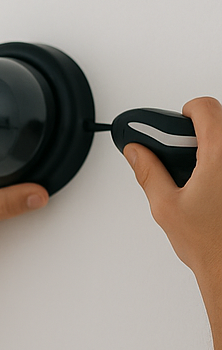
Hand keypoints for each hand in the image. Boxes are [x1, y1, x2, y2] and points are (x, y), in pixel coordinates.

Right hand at [124, 97, 221, 288]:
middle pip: (215, 123)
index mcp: (219, 154)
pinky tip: (208, 190)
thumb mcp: (165, 205)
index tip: (170, 126)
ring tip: (194, 181)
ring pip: (221, 142)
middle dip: (192, 137)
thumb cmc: (208, 241)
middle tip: (178, 160)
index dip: (184, 113)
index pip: (204, 108)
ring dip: (205, 153)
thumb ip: (148, 172)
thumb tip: (136, 152)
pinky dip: (213, 168)